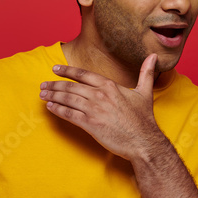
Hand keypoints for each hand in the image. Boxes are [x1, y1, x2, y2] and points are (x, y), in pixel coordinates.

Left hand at [39, 53, 162, 160]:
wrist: (143, 141)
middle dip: (54, 85)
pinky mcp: (90, 124)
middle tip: (43, 85)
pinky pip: (69, 115)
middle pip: (71, 87)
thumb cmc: (144, 119)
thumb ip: (146, 73)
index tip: (55, 69)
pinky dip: (58, 110)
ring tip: (43, 95)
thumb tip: (154, 56)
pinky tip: (50, 107)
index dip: (67, 71)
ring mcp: (94, 110)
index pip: (83, 75)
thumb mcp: (145, 92)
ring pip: (68, 99)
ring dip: (53, 96)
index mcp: (110, 86)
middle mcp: (99, 95)